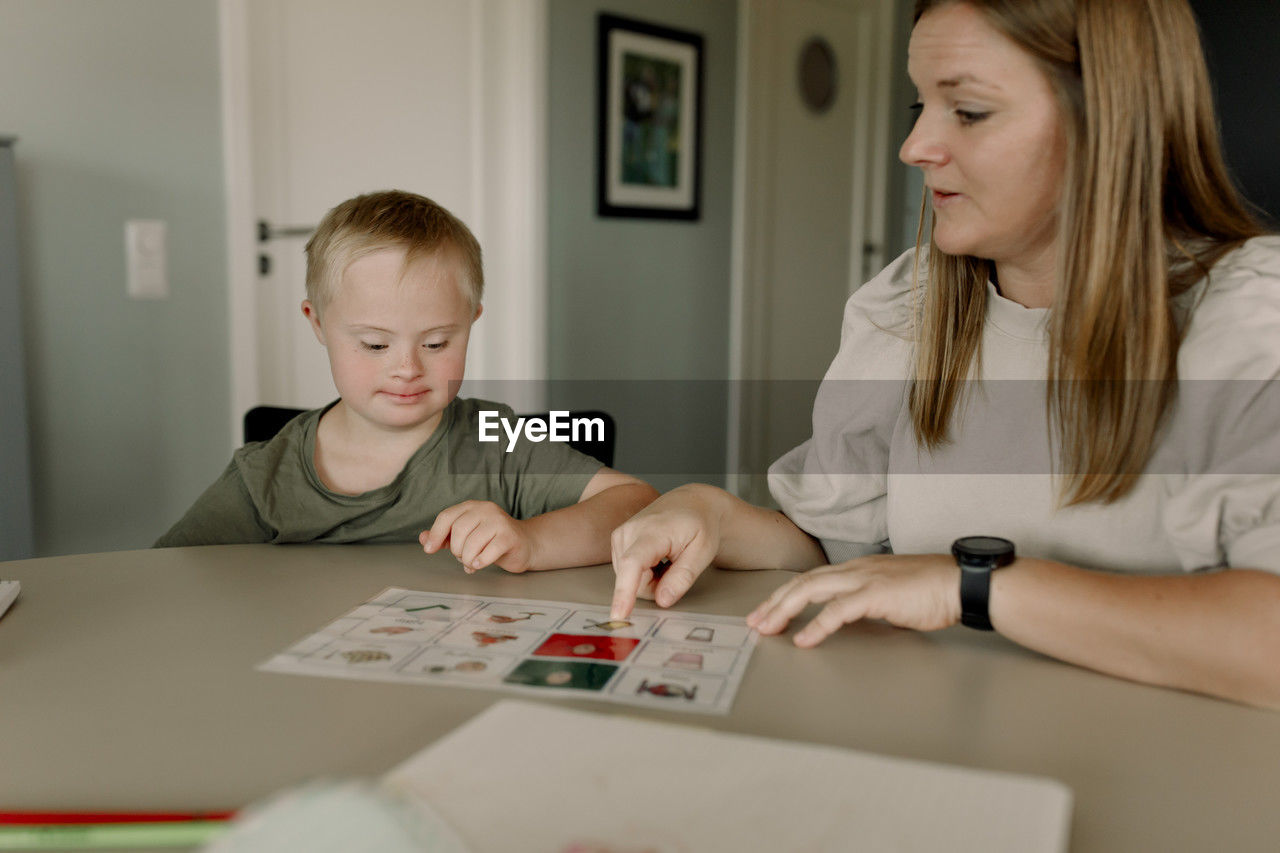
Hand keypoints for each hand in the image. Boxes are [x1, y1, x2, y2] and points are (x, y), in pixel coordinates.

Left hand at [419, 501, 535, 573]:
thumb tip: (423, 538)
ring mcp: (499, 522)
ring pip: (472, 544)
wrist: (525, 544)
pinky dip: (480, 562)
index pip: (446, 516)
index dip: (435, 534)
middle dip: (457, 550)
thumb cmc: (492, 540)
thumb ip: (444, 537)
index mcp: (472, 507)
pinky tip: (480, 563)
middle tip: (463, 556)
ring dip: (468, 559)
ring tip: (473, 561)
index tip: (429, 549)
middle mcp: (485, 509)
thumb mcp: (466, 536)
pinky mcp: (510, 537)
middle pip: (458, 531)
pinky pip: (487, 553)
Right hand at [609, 485, 724, 618]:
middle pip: (634, 580)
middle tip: (676, 567)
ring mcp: (621, 534)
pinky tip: (657, 557)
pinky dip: (644, 572)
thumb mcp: (703, 552)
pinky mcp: (618, 540)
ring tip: (667, 558)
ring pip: (629, 579)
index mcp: (653, 532)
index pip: (632, 564)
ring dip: (650, 579)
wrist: (692, 503)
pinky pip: (627, 572)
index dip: (624, 592)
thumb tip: (662, 600)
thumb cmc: (699, 524)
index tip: (618, 615)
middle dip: (656, 586)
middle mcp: (630, 531)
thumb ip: (682, 577)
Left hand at [746, 554, 961, 646]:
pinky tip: (804, 640)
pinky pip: (838, 611)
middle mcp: (856, 569)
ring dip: (785, 610)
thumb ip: (869, 603)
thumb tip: (852, 618)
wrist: (962, 583)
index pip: (812, 579)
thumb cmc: (934, 590)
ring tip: (767, 628)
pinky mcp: (876, 594)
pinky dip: (817, 625)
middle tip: (754, 622)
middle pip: (803, 583)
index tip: (767, 611)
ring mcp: (865, 579)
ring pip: (811, 590)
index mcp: (858, 569)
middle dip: (774, 603)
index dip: (786, 595)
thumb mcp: (892, 595)